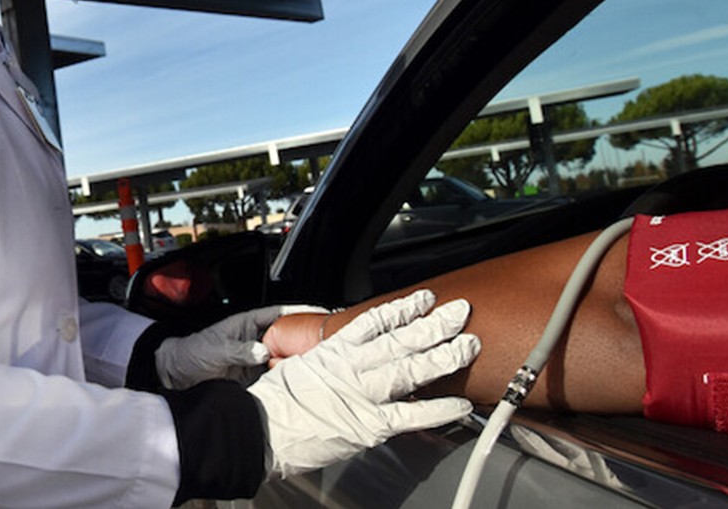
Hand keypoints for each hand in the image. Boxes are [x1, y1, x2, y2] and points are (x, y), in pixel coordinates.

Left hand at [155, 305, 327, 388]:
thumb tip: (262, 352)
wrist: (176, 377)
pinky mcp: (253, 379)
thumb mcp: (215, 349)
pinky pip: (273, 377)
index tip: (319, 313)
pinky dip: (285, 380)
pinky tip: (297, 383)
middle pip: (286, 337)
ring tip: (316, 364)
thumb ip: (238, 350)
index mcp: (246, 324)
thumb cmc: (191, 354)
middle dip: (304, 338)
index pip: (278, 314)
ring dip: (297, 361)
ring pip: (282, 358)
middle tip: (325, 343)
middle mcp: (254, 340)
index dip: (299, 312)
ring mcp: (255, 360)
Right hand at [247, 289, 479, 477]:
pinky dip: (437, 410)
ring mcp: (363, 394)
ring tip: (468, 344)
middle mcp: (352, 368)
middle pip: (401, 339)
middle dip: (434, 324)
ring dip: (443, 356)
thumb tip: (335, 360)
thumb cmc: (272, 405)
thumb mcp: (295, 370)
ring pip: (411, 369)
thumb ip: (323, 363)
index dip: (403, 308)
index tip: (423, 298)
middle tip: (459, 311)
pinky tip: (459, 404)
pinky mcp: (370, 424)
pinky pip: (411, 415)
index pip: (375, 321)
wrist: (259, 429)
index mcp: (334, 352)